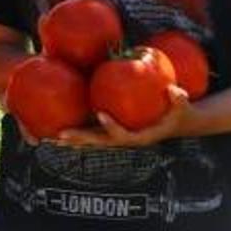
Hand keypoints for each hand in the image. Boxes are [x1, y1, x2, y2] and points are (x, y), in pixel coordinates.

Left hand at [57, 86, 193, 147]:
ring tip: (47, 136)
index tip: (100, 113)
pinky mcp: (113, 129)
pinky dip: (76, 129)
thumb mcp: (183, 106)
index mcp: (140, 136)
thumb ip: (179, 99)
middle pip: (99, 141)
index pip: (123, 135)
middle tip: (60, 134)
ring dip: (71, 139)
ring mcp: (118, 136)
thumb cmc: (179, 112)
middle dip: (80, 138)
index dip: (112, 126)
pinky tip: (57, 125)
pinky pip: (92, 130)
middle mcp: (125, 139)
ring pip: (91, 139)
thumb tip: (173, 89)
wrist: (177, 123)